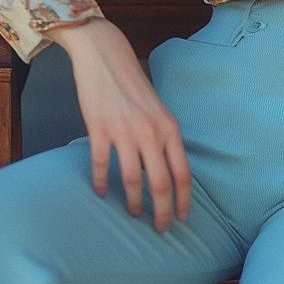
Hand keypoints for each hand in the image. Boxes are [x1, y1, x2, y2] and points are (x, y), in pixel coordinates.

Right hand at [46, 17, 190, 229]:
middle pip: (161, 182)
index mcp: (168, 126)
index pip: (183, 171)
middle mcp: (150, 130)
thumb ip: (163, 137)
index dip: (184, 198)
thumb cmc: (132, 84)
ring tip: (133, 213)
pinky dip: (102, 183)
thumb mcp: (157, 109)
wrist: (105, 55)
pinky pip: (102, 166)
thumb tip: (167, 170)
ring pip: (133, 179)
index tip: (183, 216)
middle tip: (161, 227)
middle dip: (162, 210)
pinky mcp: (99, 128)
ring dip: (134, 202)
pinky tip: (101, 192)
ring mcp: (124, 130)